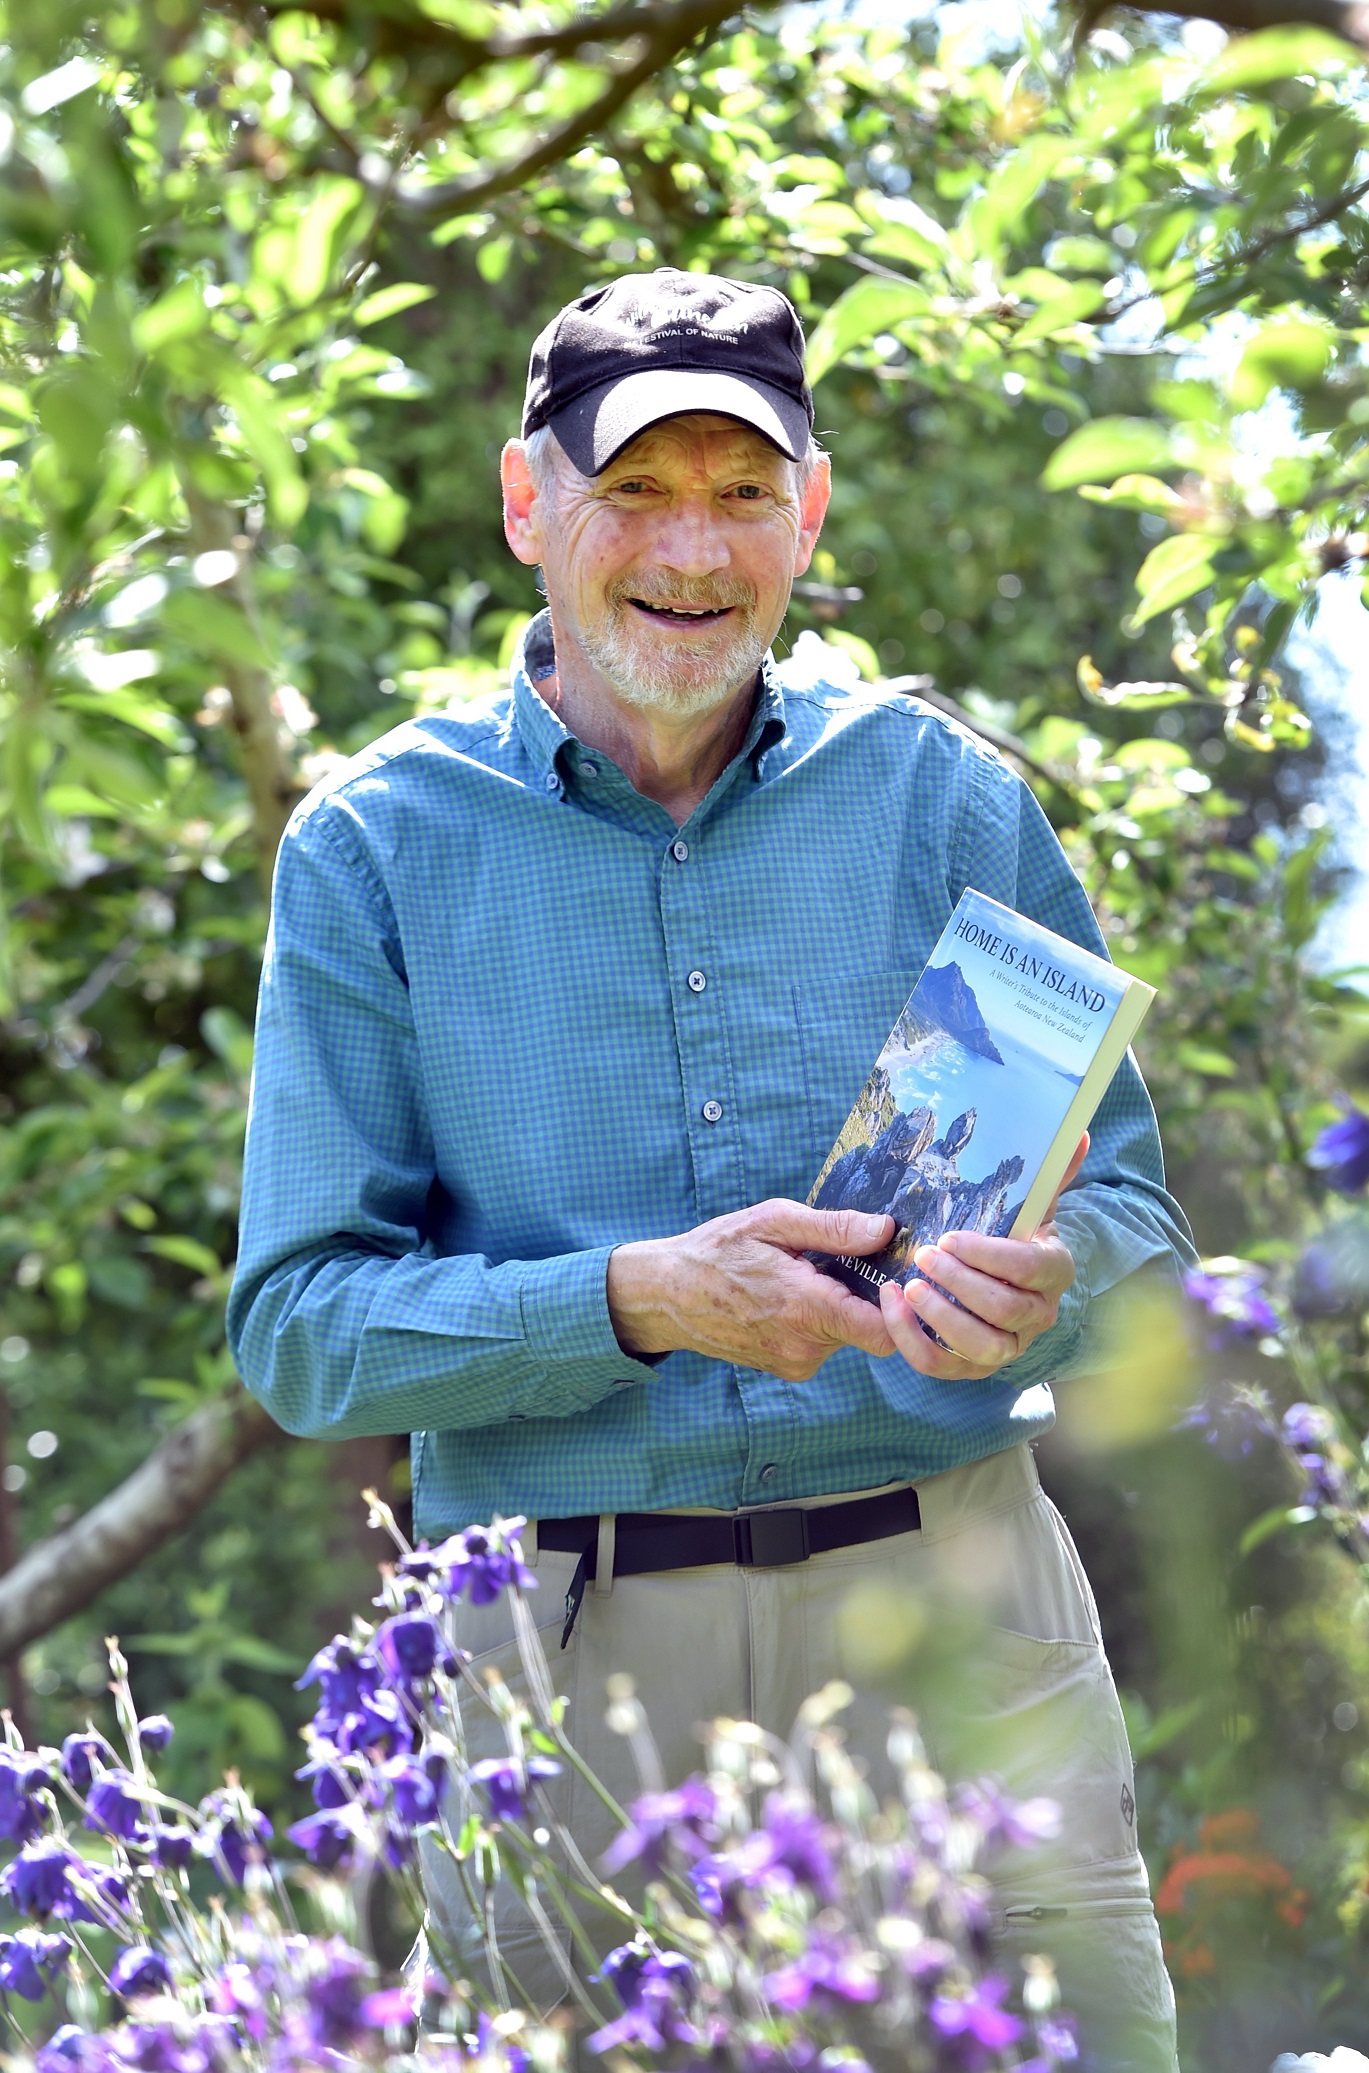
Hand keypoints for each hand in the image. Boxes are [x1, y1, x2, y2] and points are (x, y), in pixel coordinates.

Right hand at [607, 1200, 897, 1380]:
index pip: (884, 1330)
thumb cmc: (717, 1252)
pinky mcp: (786, 1370)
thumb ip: (834, 1228)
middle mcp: (805, 1347)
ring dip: (838, 1306)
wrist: (665, 1295)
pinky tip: (790, 1295)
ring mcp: (794, 1364)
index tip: (890, 1275)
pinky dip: (818, 1321)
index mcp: (807, 1309)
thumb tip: (885, 1229)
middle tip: (836, 1261)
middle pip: (869, 1329)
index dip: (899, 1306)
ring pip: (845, 1336)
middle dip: (863, 1295)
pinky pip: (821, 1344)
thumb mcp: (773, 1222)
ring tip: (803, 1275)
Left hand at [877, 1133, 1089, 1381]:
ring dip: (941, 1318)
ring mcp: (1007, 1347)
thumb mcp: (1029, 1204)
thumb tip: (1077, 1133)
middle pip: (1004, 1309)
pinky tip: (892, 1307)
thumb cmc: (1010, 1236)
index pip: (1030, 1268)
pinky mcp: (972, 1367)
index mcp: (1053, 1271)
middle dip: (960, 1283)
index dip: (989, 1257)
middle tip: (923, 1255)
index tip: (949, 1237)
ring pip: (982, 1346)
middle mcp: (1037, 1316)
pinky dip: (912, 1342)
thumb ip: (1050, 1171)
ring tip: (908, 1287)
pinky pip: (942, 1366)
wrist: (1002, 1281)